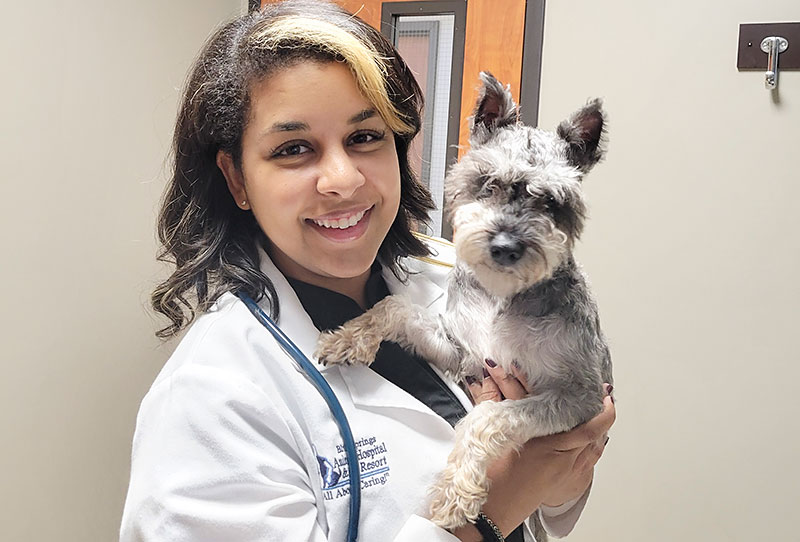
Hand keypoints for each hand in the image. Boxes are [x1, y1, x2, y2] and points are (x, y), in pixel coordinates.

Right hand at [453, 364, 615, 539]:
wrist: (491, 512)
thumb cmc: (492, 478)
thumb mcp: (498, 436)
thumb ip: (502, 405)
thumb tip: (497, 380)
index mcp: (550, 447)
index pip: (590, 427)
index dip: (603, 411)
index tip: (605, 396)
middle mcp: (564, 462)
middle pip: (596, 437)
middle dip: (602, 417)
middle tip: (602, 400)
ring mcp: (567, 476)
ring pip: (594, 451)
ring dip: (598, 433)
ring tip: (597, 416)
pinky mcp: (565, 486)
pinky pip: (588, 464)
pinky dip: (591, 449)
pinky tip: (586, 442)